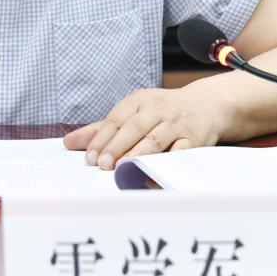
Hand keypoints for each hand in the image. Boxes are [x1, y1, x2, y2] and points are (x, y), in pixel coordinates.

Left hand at [63, 84, 227, 169]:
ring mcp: (177, 124)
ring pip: (155, 140)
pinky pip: (179, 153)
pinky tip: (152, 175)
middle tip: (102, 164)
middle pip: (134, 128)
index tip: (90, 157)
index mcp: (140, 100)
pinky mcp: (194, 140)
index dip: (101, 138)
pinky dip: (166, 164)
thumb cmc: (162, 112)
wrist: (207, 106)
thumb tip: (69, 143)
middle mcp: (158, 109)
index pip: (116, 119)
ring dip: (138, 155)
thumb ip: (102, 128)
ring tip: (122, 169)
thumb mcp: (133, 112)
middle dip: (117, 147)